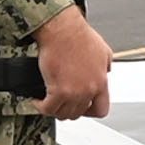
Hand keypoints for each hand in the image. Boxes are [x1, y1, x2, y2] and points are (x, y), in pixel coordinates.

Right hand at [31, 5, 114, 122]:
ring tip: (48, 102)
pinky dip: (40, 106)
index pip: (101, 109)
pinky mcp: (58, 90)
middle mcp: (89, 89)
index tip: (82, 108)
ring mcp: (74, 92)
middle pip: (78, 113)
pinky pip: (48, 109)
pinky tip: (37, 100)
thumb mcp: (103, 50)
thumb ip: (106, 65)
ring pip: (63, 114)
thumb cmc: (79, 36)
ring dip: (54, 109)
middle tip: (60, 102)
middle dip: (68, 109)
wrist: (63, 30)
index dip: (89, 111)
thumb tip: (107, 70)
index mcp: (101, 81)